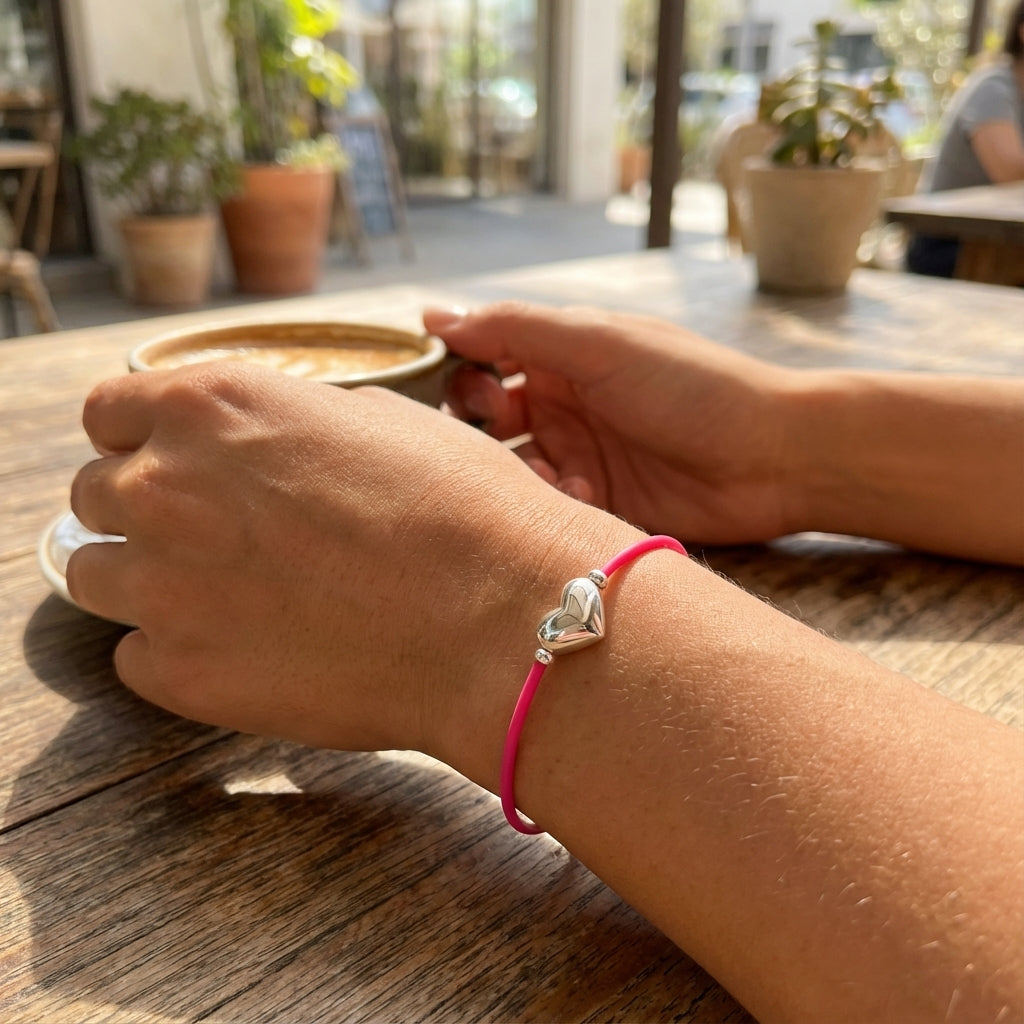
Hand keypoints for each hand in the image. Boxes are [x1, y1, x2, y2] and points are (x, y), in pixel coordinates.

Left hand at [66, 363, 631, 755]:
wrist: (501, 615)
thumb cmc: (460, 509)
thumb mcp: (376, 421)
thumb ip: (288, 424)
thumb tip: (264, 445)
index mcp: (212, 407)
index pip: (108, 414)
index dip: (139, 438)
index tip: (165, 462)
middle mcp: (166, 486)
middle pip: (94, 496)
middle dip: (143, 510)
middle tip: (210, 535)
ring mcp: (164, 585)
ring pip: (95, 577)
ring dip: (147, 579)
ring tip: (222, 595)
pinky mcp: (181, 673)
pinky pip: (138, 656)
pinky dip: (177, 651)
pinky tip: (246, 645)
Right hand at [426, 303, 799, 545]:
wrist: (773, 456)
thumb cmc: (693, 386)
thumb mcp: (599, 343)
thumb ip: (515, 328)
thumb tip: (432, 314)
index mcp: (563, 352)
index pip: (483, 355)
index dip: (458, 371)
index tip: (455, 389)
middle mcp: (565, 400)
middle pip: (486, 417)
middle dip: (481, 429)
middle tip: (504, 431)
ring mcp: (581, 453)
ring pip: (510, 466)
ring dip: (516, 471)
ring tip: (553, 473)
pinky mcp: (598, 501)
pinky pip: (546, 504)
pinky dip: (551, 502)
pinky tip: (583, 497)